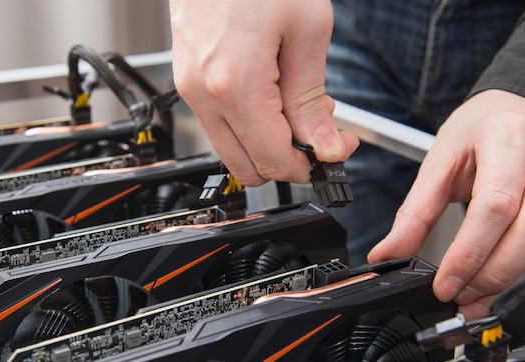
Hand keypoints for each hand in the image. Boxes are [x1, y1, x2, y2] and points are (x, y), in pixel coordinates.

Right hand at [169, 0, 357, 185]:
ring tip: (298, 107)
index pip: (276, 161)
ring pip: (233, 151)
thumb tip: (323, 145)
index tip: (336, 149)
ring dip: (269, 143)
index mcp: (235, 85)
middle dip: (290, 160)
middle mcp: (204, 95)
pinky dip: (250, 124)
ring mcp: (190, 89)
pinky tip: (272, 96)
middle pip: (250, 168)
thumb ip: (312, 99)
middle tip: (320, 132)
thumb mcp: (306, 30)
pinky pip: (220, 125)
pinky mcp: (188, 80)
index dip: (312, 165)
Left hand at [368, 89, 524, 319]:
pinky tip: (497, 279)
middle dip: (493, 272)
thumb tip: (389, 254)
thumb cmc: (475, 132)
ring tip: (473, 292)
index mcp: (506, 137)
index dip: (469, 253)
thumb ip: (414, 214)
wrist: (510, 111)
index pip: (495, 204)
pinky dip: (524, 267)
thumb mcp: (437, 164)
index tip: (444, 284)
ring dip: (509, 275)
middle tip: (459, 294)